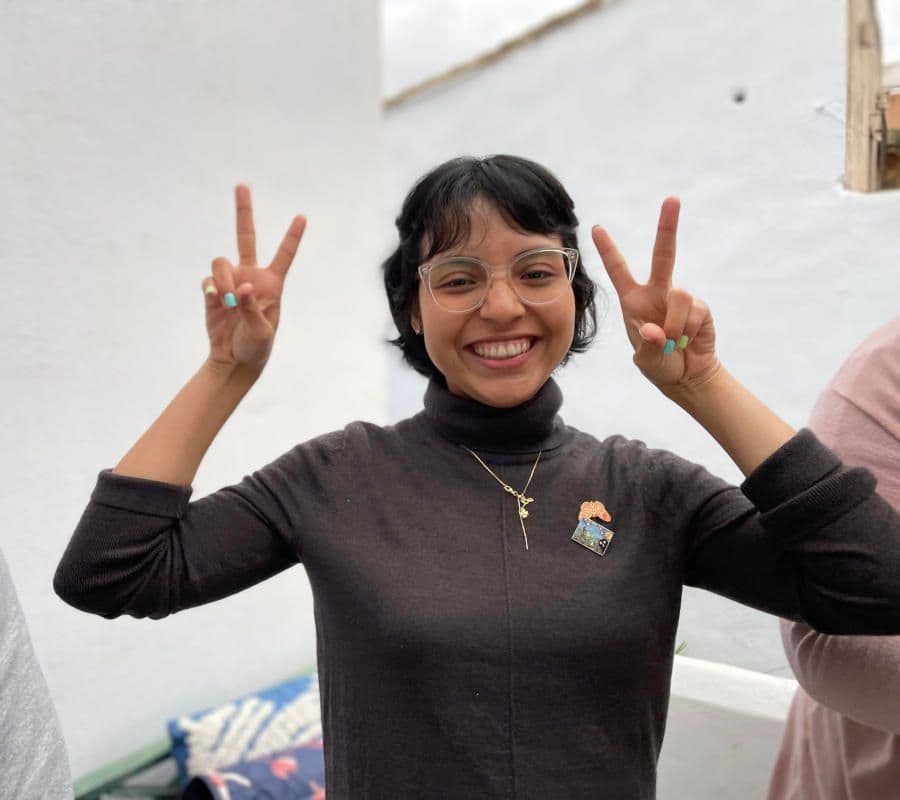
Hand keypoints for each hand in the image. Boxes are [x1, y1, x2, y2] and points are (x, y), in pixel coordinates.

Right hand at [203, 185, 305, 369]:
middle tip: (242, 185)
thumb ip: (252, 309)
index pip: (284, 255)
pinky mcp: (213, 292)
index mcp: (272, 284)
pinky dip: (211, 290)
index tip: (302, 217)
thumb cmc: (257, 347)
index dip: (292, 236)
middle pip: (245, 236)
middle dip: (243, 211)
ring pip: (220, 262)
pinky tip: (218, 303)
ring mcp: (231, 281)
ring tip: (229, 302)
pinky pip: (208, 281)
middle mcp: (251, 276)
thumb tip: (243, 288)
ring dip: (223, 280)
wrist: (234, 359)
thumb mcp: (261, 333)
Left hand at [591, 198, 718, 392]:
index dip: (608, 250)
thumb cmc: (659, 364)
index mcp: (634, 301)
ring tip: (674, 343)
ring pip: (680, 295)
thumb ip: (649, 347)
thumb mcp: (646, 360)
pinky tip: (688, 341)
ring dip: (675, 325)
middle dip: (668, 227)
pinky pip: (695, 311)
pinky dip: (689, 331)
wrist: (687, 376)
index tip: (596, 228)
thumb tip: (656, 331)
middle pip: (664, 255)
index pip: (618, 271)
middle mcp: (657, 293)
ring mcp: (680, 299)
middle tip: (672, 199)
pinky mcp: (701, 308)